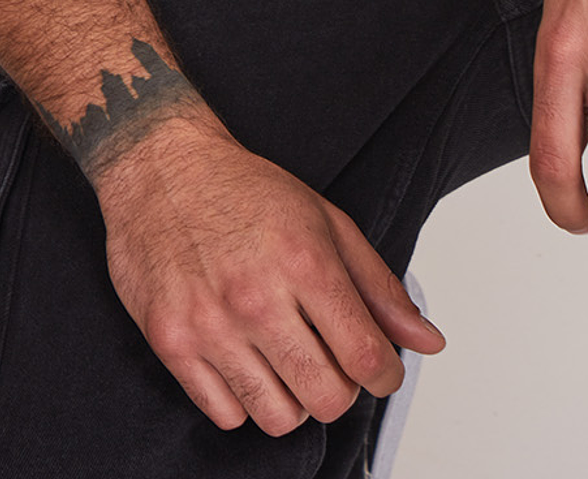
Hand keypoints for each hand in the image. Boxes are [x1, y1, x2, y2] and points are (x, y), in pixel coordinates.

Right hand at [93, 115, 445, 434]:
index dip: (386, 376)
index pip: (368, 358)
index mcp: (303, 261)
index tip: (380, 369)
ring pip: (279, 418)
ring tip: (284, 359)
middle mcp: (256, 297)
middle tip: (329, 358)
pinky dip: (243, 400)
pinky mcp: (171, 342)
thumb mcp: (325, 220)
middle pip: (328, 399)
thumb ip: (379, 286)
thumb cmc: (242, 190)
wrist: (158, 168)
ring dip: (293, 398)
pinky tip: (244, 359)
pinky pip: (226, 416)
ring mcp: (209, 324)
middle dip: (341, 388)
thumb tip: (428, 341)